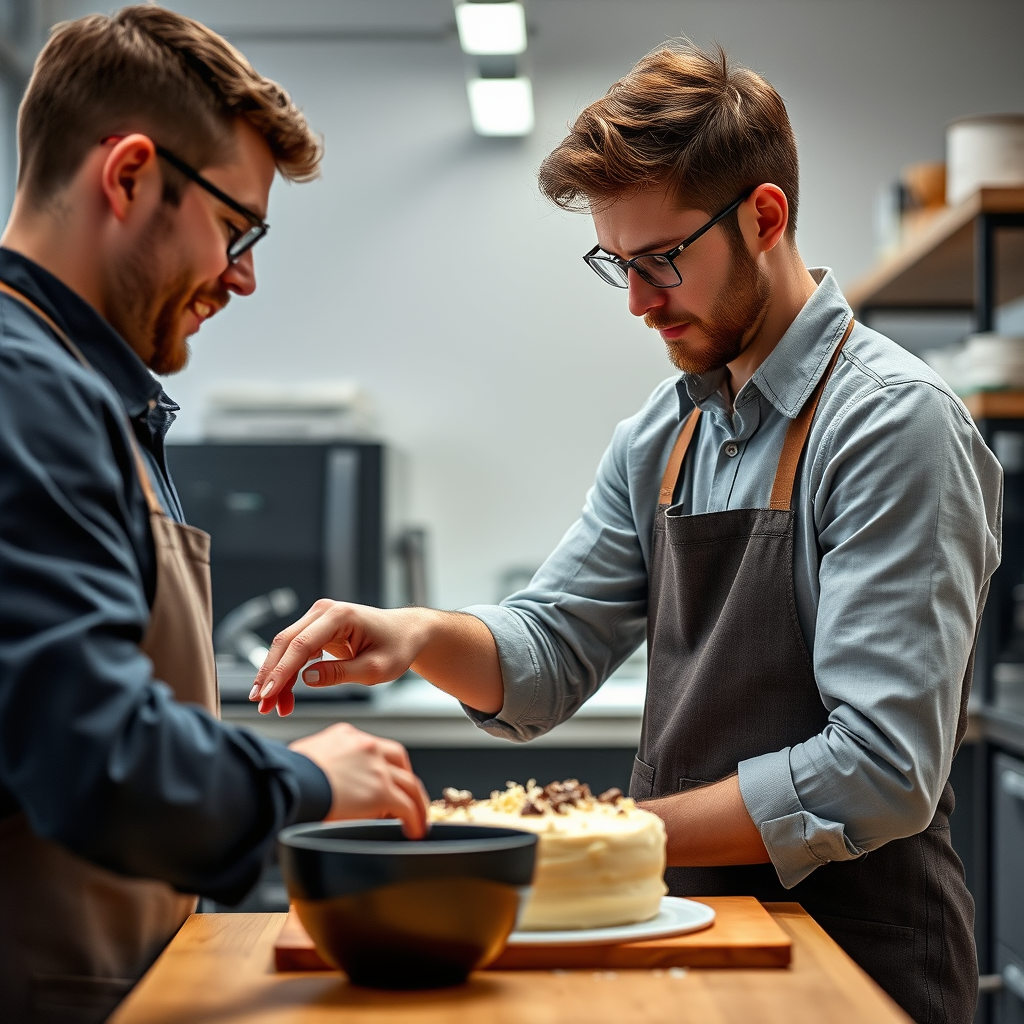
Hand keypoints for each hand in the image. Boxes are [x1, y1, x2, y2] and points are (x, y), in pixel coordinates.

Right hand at [251, 601, 428, 714]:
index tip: (267, 694)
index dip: (282, 670)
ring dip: (276, 677)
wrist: (406, 632)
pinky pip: (295, 651)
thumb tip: (306, 679)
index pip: (302, 644)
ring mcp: (318, 617)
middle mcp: (324, 611)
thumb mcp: (375, 669)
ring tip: (271, 707)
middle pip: (286, 643)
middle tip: (261, 705)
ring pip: (286, 648)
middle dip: (270, 676)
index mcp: (340, 616)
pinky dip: (287, 673)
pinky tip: (283, 695)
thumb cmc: (396, 647)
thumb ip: (340, 674)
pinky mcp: (317, 628)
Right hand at [289, 722, 429, 837]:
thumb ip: (316, 765)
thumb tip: (309, 778)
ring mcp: (377, 768)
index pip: (374, 747)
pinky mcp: (382, 791)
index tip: (384, 777)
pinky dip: (415, 819)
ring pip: (410, 784)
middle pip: (399, 760)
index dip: (383, 764)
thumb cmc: (286, 775)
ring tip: (419, 819)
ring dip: (417, 803)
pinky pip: (407, 807)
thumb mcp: (304, 758)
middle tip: (409, 795)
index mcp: (346, 736)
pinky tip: (414, 831)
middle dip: (406, 778)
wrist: (291, 782)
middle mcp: (366, 746)